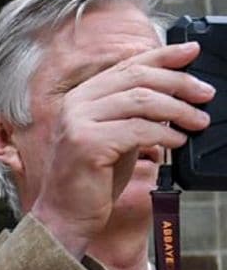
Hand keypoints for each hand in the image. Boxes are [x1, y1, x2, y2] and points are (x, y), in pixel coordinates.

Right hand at [31, 40, 212, 255]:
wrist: (65, 217)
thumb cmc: (92, 181)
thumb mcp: (117, 136)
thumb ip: (134, 112)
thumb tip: (174, 90)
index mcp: (81, 97)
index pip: (128, 65)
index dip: (164, 55)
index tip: (192, 52)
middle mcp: (76, 105)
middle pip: (138, 78)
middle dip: (179, 83)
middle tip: (205, 95)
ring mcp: (79, 124)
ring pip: (141, 101)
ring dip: (178, 110)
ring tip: (197, 121)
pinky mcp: (88, 144)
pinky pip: (137, 130)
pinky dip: (164, 134)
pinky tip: (176, 143)